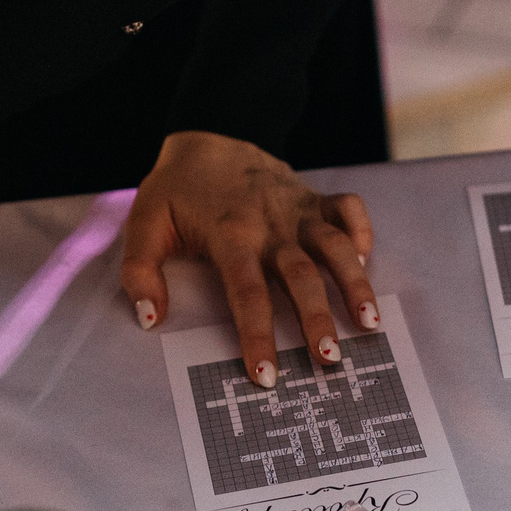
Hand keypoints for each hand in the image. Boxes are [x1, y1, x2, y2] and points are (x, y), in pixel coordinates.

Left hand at [120, 131, 377, 385]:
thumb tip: (152, 318)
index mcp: (229, 234)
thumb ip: (140, 271)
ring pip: (334, 246)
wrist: (209, 135)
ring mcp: (297, 209)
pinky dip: (362, 232)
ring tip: (369, 322)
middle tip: (329, 360)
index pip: (246, 292)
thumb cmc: (176, 189)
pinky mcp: (314, 197)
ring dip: (354, 283)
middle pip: (300, 275)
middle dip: (317, 319)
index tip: (265, 375)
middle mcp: (270, 224)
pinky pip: (348, 208)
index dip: (257, 335)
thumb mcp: (143, 223)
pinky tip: (364, 262)